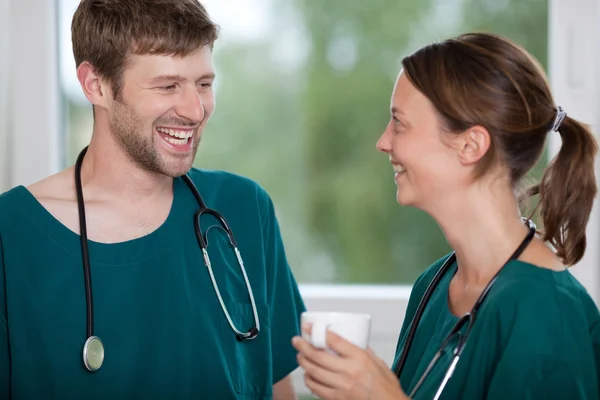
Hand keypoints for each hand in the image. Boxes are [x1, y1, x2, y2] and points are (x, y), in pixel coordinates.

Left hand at [291, 324, 407, 399]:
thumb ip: (364, 352)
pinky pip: (317, 389)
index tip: (308, 327)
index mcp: (360, 358)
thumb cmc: (387, 388)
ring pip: (314, 372)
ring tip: (300, 356)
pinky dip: (309, 381)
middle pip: (318, 356)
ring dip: (303, 363)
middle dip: (303, 346)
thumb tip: (352, 341)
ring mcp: (342, 386)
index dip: (317, 332)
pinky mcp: (338, 399)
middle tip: (297, 341)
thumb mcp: (379, 363)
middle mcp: (349, 371)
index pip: (334, 340)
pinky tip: (308, 376)